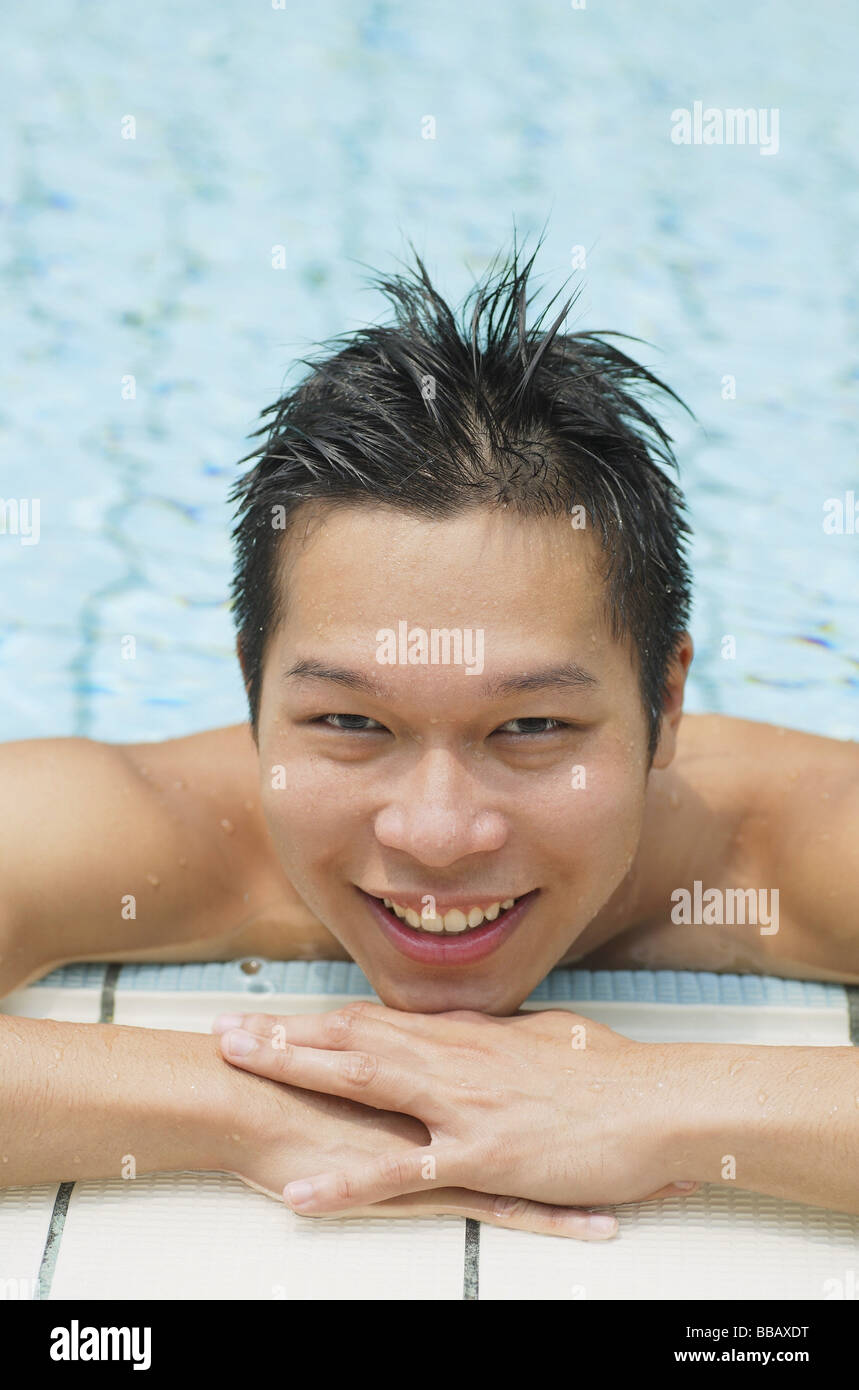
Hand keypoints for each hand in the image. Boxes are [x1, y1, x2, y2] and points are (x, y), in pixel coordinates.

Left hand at [213, 1004, 697, 1222]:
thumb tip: (471, 1030)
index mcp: (470, 1035)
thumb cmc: (613, 1075)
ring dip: (296, 1072)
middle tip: (226, 1031)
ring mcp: (463, 1105)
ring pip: (363, 1082)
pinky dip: (346, 1181)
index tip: (276, 1015)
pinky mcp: (481, 1154)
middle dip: (285, 1034)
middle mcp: (455, 1059)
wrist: (659, 1104)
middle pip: (353, 1039)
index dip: (320, 1020)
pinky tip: (303, 1189)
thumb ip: (499, 1037)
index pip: (378, 1021)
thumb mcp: (548, 1042)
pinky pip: (401, 1170)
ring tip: (240, 1069)